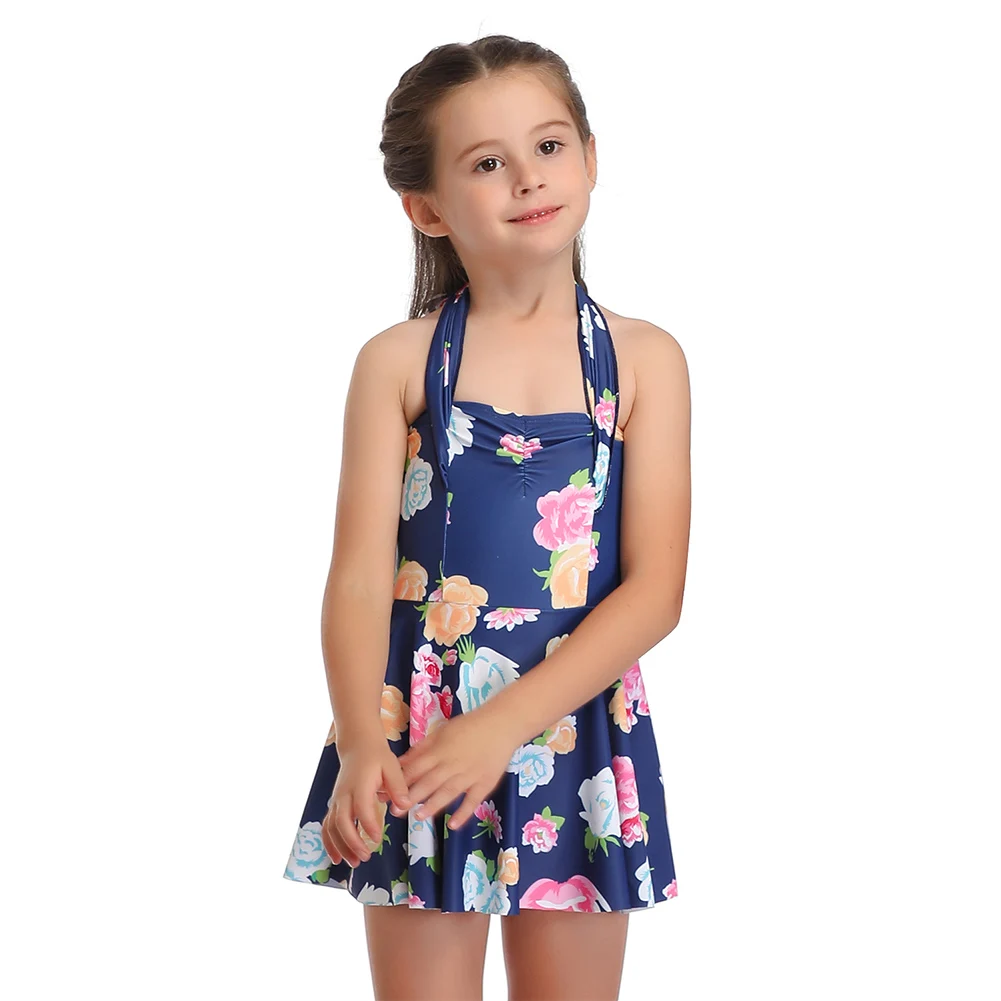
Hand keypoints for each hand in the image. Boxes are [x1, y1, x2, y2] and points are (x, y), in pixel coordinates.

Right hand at [323, 737, 411, 867]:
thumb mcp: (392, 766)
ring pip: (331, 827)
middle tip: (366, 856)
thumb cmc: (377, 757)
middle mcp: (344, 794)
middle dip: (352, 842)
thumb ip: (398, 786)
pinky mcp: (334, 805)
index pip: (361, 808)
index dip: (368, 824)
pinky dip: (328, 843)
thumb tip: (405, 805)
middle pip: (341, 821)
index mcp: (360, 784)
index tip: (378, 837)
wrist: (358, 746)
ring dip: (340, 847)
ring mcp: (336, 800)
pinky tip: (336, 858)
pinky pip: (327, 826)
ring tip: (354, 863)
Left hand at [398, 708, 517, 831]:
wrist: (502, 724)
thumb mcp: (442, 731)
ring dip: (433, 805)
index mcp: (440, 750)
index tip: (386, 793)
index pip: (416, 768)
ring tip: (419, 817)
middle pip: (429, 782)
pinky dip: (463, 813)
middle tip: (395, 812)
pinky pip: (473, 801)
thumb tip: (402, 761)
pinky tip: (453, 825)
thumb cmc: (470, 726)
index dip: (401, 781)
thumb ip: (423, 748)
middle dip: (411, 797)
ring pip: (448, 792)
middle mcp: (453, 764)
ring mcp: (470, 775)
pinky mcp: (485, 783)